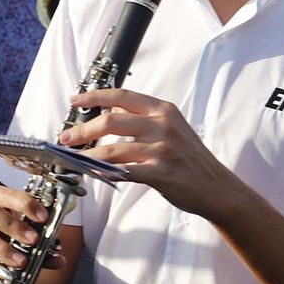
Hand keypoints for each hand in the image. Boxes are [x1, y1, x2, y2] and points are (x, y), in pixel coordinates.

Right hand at [0, 182, 63, 279]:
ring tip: (21, 262)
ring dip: (2, 249)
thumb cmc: (4, 234)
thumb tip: (60, 258)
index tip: (43, 217)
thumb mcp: (23, 233)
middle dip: (14, 226)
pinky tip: (1, 272)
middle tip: (33, 240)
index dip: (24, 203)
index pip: (5, 193)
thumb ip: (42, 243)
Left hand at [60, 88, 241, 218]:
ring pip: (112, 149)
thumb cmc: (190, 159)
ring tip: (74, 158)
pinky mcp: (161, 173)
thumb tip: (109, 110)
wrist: (217, 187)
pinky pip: (123, 172)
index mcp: (163, 110)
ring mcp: (163, 149)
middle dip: (82, 129)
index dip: (93, 96)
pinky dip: (104, 172)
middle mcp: (163, 125)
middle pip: (110, 120)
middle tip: (66, 137)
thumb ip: (143, 118)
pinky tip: (93, 173)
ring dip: (87, 154)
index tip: (74, 100)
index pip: (121, 96)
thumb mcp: (172, 128)